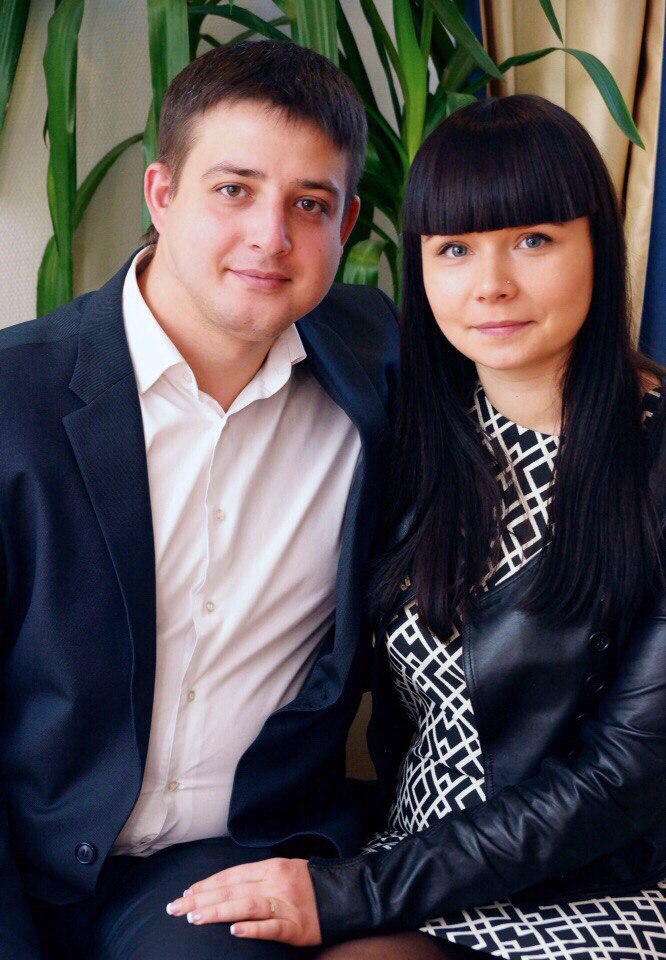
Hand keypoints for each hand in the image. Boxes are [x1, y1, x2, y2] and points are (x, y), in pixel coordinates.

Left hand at [166, 857, 322, 945]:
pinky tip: (235, 931)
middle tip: (176, 908)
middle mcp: (276, 882)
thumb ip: (257, 877)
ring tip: (195, 918)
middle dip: (201, 899)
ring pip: (247, 905)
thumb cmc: (310, 885)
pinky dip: (253, 929)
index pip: (232, 875)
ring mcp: (286, 904)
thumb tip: (223, 887)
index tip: (186, 893)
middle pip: (233, 889)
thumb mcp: (283, 872)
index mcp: (271, 867)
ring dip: (218, 911)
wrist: (345, 896)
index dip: (207, 884)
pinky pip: (272, 927)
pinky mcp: (297, 927)